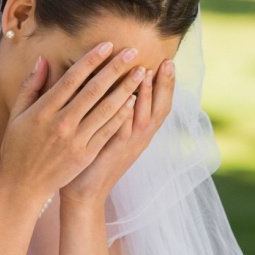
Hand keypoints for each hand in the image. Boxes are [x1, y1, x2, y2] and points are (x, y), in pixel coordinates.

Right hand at [0, 42, 142, 202]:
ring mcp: (76, 141)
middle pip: (94, 90)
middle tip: (133, 52)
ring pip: (105, 110)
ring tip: (141, 73)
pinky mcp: (85, 155)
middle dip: (115, 69)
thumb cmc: (17, 148)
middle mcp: (62, 124)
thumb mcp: (16, 115)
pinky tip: (134, 101)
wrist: (22, 186)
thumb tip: (43, 60)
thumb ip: (30, 86)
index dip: (91, 60)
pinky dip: (121, 116)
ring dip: (125, 89)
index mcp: (43, 111)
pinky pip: (107, 131)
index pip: (72, 79)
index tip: (108, 45)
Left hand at [61, 57, 174, 204]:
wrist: (86, 193)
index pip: (160, 105)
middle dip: (165, 85)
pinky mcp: (112, 152)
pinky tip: (129, 99)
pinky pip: (123, 131)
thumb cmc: (94, 160)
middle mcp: (139, 139)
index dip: (166, 85)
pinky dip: (128, 115)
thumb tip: (120, 88)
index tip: (168, 61)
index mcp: (140, 133)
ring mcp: (128, 146)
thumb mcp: (111, 134)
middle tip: (168, 61)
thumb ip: (116, 112)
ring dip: (147, 95)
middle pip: (160, 109)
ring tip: (147, 71)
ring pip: (143, 118)